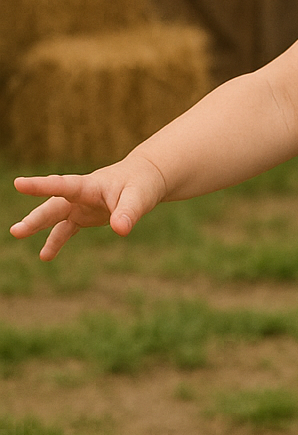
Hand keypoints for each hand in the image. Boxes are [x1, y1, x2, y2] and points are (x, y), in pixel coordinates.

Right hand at [9, 156, 167, 260]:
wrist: (145, 178)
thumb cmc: (141, 184)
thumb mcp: (139, 198)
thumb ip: (128, 213)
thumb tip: (121, 230)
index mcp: (89, 185)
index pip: (62, 185)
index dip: (41, 185)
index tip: (19, 183)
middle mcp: (79, 195)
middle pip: (53, 206)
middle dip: (36, 219)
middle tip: (16, 230)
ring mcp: (80, 206)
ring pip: (54, 217)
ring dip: (38, 227)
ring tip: (18, 234)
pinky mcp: (84, 216)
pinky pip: (65, 229)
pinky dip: (55, 241)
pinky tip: (45, 256)